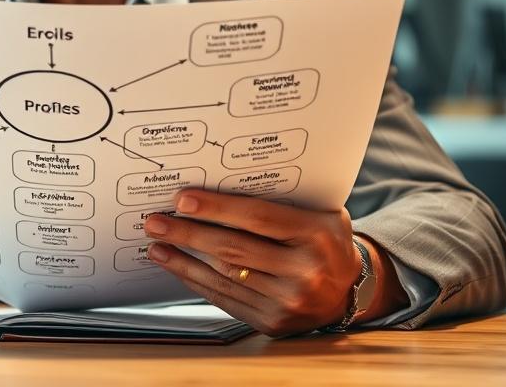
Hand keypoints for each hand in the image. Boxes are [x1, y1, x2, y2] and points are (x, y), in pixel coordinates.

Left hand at [143, 189, 401, 335]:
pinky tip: (177, 266)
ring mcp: (288, 302)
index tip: (182, 200)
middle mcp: (304, 271)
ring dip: (183, 259)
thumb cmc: (325, 240)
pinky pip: (226, 298)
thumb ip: (280, 200)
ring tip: (157, 243)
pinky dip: (196, 281)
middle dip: (188, 233)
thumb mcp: (319, 213)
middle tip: (155, 221)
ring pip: (224, 276)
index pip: (257, 217)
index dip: (216, 208)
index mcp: (316, 235)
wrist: (350, 291)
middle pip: (233, 248)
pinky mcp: (273, 322)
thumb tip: (221, 182)